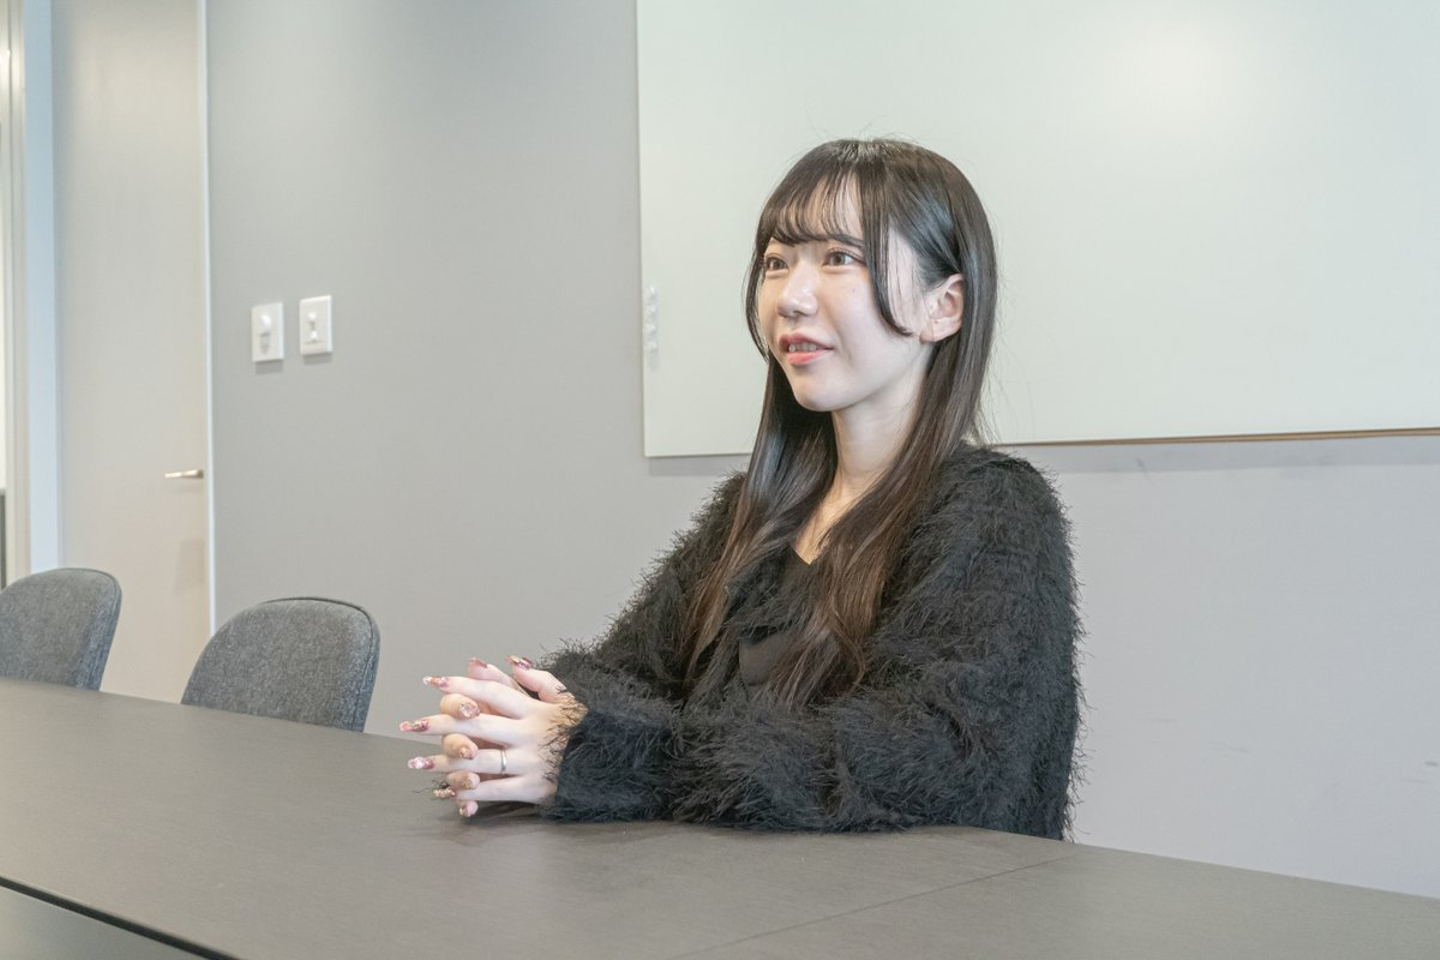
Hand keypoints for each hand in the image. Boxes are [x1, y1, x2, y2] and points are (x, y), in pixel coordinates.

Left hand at [403, 657, 584, 816]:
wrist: (614, 762)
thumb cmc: (586, 729)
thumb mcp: (569, 698)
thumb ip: (539, 680)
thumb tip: (511, 662)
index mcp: (535, 709)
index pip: (493, 692)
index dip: (462, 685)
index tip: (433, 682)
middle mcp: (529, 734)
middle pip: (478, 723)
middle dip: (441, 724)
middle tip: (411, 725)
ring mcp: (530, 762)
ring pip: (479, 760)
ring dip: (444, 762)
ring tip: (416, 762)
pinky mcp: (533, 788)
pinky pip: (495, 791)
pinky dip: (470, 791)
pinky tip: (447, 791)